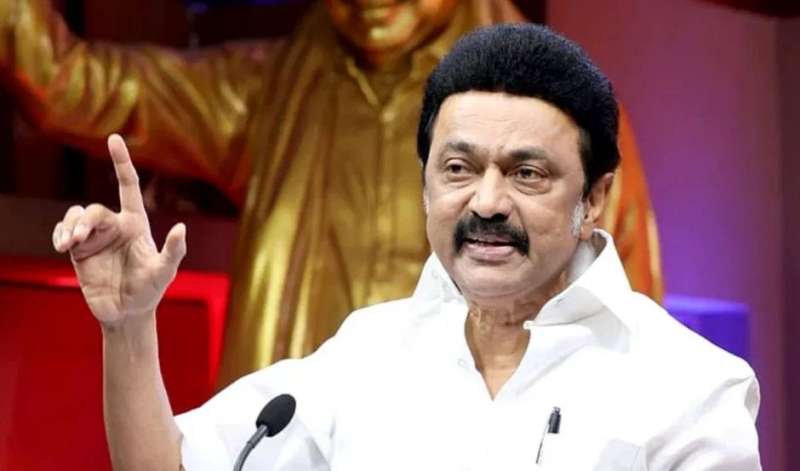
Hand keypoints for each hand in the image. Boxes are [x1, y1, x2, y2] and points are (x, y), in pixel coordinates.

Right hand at [52, 135, 186, 326]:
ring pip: (75, 217)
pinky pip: (64, 232)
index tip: (114, 138)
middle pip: (94, 210)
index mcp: (136, 223)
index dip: (121, 162)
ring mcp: (94, 238)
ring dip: (70, 227)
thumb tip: (182, 228)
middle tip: (79, 241)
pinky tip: (62, 246)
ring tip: (69, 245)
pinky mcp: (78, 252)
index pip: (127, 185)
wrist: (127, 313)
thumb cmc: (151, 291)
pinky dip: (60, 234)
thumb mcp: (165, 272)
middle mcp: (114, 226)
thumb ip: (174, 251)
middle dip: (85, 221)